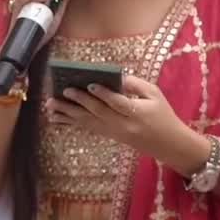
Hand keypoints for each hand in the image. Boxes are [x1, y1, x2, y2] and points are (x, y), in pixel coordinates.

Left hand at [47, 73, 210, 174]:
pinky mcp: (109, 136)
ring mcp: (114, 132)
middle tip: (63, 91)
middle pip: (99, 113)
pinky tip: (58, 118)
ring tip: (51, 107)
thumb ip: (135, 84)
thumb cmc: (162, 114)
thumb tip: (114, 76)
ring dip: (68, 114)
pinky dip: (72, 122)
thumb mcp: (155, 94)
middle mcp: (123, 124)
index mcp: (138, 113)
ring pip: (88, 122)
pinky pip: (88, 128)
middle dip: (80, 101)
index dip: (104, 94)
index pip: (119, 103)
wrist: (167, 143)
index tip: (90, 85)